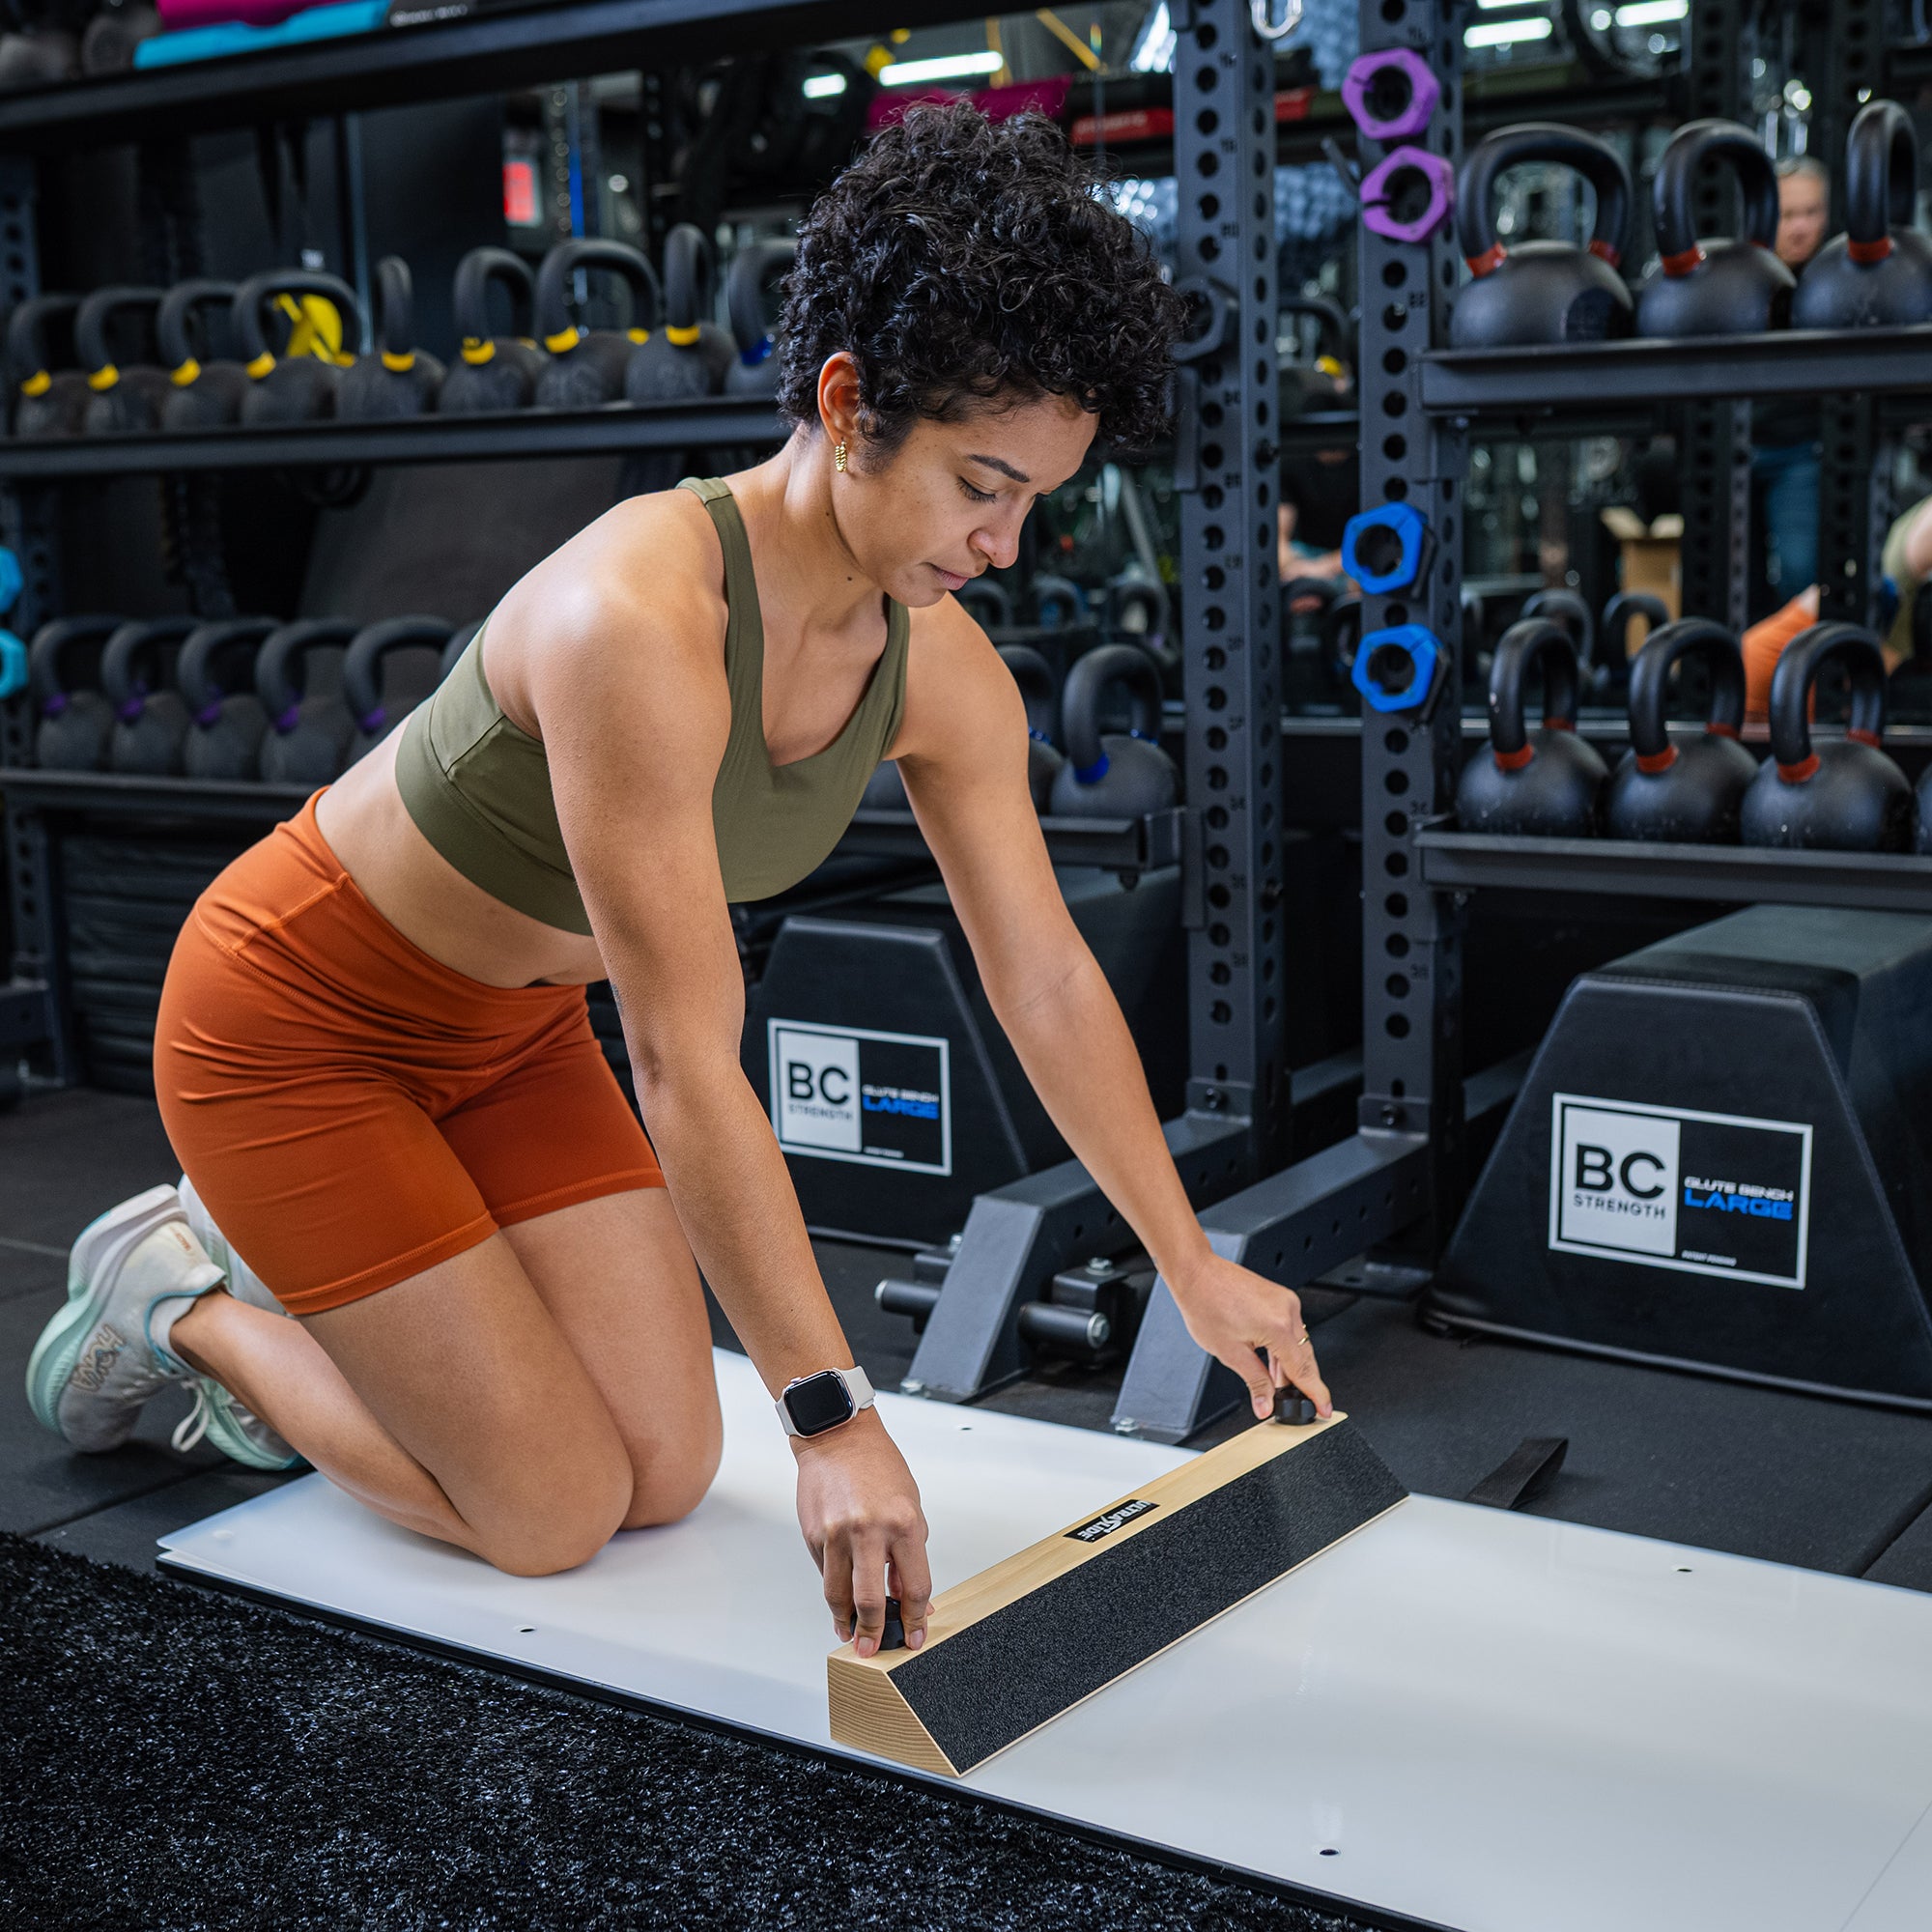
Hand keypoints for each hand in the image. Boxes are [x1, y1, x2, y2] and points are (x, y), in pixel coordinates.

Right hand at [792, 1406, 931, 1656]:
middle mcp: (870, 1531)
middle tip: (873, 1649)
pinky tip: (839, 1597)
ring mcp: (837, 1534)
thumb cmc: (879, 1466)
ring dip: (846, 1620)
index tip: (914, 1635)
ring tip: (851, 1632)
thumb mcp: (910, 1506)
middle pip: (871, 1600)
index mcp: (904, 1523)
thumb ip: (909, 1553)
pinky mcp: (814, 1535)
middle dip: (874, 1633)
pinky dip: (833, 1589)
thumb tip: (906, 1595)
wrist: (838, 1437)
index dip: (915, 1617)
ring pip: (838, 1596)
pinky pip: (825, 1573)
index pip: (914, 1586)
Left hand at [1169, 1252, 1332, 1421]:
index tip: (1324, 1409)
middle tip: (1300, 1405)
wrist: (1196, 1273)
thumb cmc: (1205, 1304)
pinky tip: (1275, 1365)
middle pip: (1305, 1357)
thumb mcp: (1230, 1352)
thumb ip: (1255, 1381)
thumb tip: (1266, 1405)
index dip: (1315, 1394)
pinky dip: (1284, 1349)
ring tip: (1279, 1388)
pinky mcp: (1279, 1298)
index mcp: (1277, 1325)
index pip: (1303, 1370)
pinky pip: (1290, 1329)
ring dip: (1291, 1367)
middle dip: (1304, 1384)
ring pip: (1298, 1344)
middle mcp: (1287, 1310)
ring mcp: (1285, 1301)